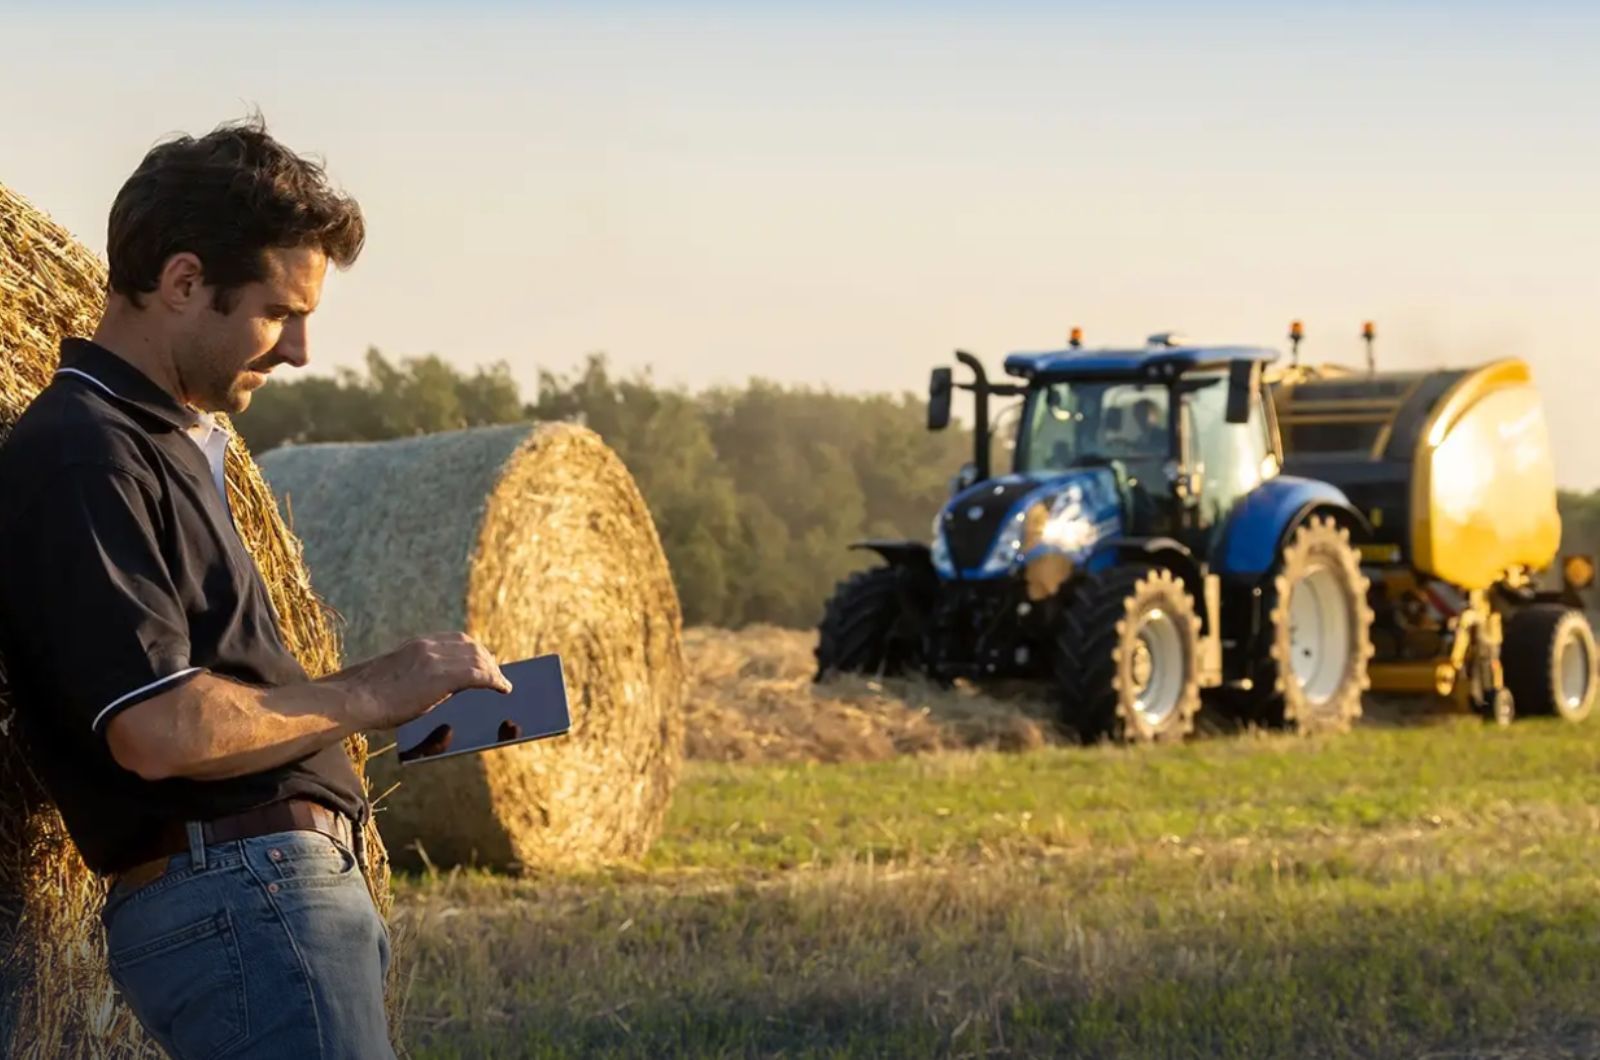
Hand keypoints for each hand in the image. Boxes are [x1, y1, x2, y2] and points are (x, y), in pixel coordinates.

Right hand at [347, 632, 510, 729]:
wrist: (351, 699)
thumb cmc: (365, 697)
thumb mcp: (395, 677)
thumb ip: (418, 675)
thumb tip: (439, 687)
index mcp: (416, 645)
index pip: (455, 640)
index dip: (473, 650)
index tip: (483, 658)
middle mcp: (428, 646)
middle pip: (471, 646)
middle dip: (487, 658)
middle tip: (498, 673)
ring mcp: (435, 659)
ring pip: (478, 658)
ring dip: (494, 671)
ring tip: (502, 684)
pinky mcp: (441, 675)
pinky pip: (479, 674)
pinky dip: (495, 680)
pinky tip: (503, 689)